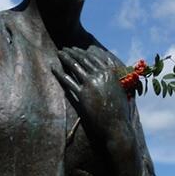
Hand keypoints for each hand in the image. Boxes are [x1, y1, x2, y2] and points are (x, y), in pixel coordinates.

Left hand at [53, 46, 142, 175]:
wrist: (116, 126)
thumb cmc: (120, 111)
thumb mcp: (120, 90)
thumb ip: (113, 79)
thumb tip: (109, 73)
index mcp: (110, 73)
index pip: (95, 57)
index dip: (84, 52)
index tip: (77, 49)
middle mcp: (100, 76)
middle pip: (83, 59)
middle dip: (73, 52)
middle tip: (65, 49)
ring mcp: (90, 84)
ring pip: (75, 66)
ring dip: (66, 58)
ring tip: (60, 53)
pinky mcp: (82, 95)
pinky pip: (67, 81)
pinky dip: (59, 73)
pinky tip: (53, 68)